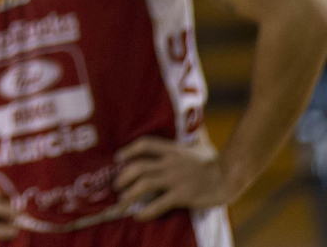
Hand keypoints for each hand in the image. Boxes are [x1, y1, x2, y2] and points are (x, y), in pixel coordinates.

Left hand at [114, 136, 232, 219]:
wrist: (229, 176)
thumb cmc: (215, 162)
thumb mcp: (198, 146)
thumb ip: (187, 141)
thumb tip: (188, 130)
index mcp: (172, 150)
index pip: (145, 144)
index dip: (129, 150)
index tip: (118, 158)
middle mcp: (170, 163)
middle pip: (138, 167)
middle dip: (123, 177)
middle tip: (116, 187)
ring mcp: (175, 179)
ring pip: (144, 185)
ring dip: (129, 195)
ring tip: (122, 203)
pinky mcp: (182, 195)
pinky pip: (158, 204)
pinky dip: (146, 211)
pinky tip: (138, 216)